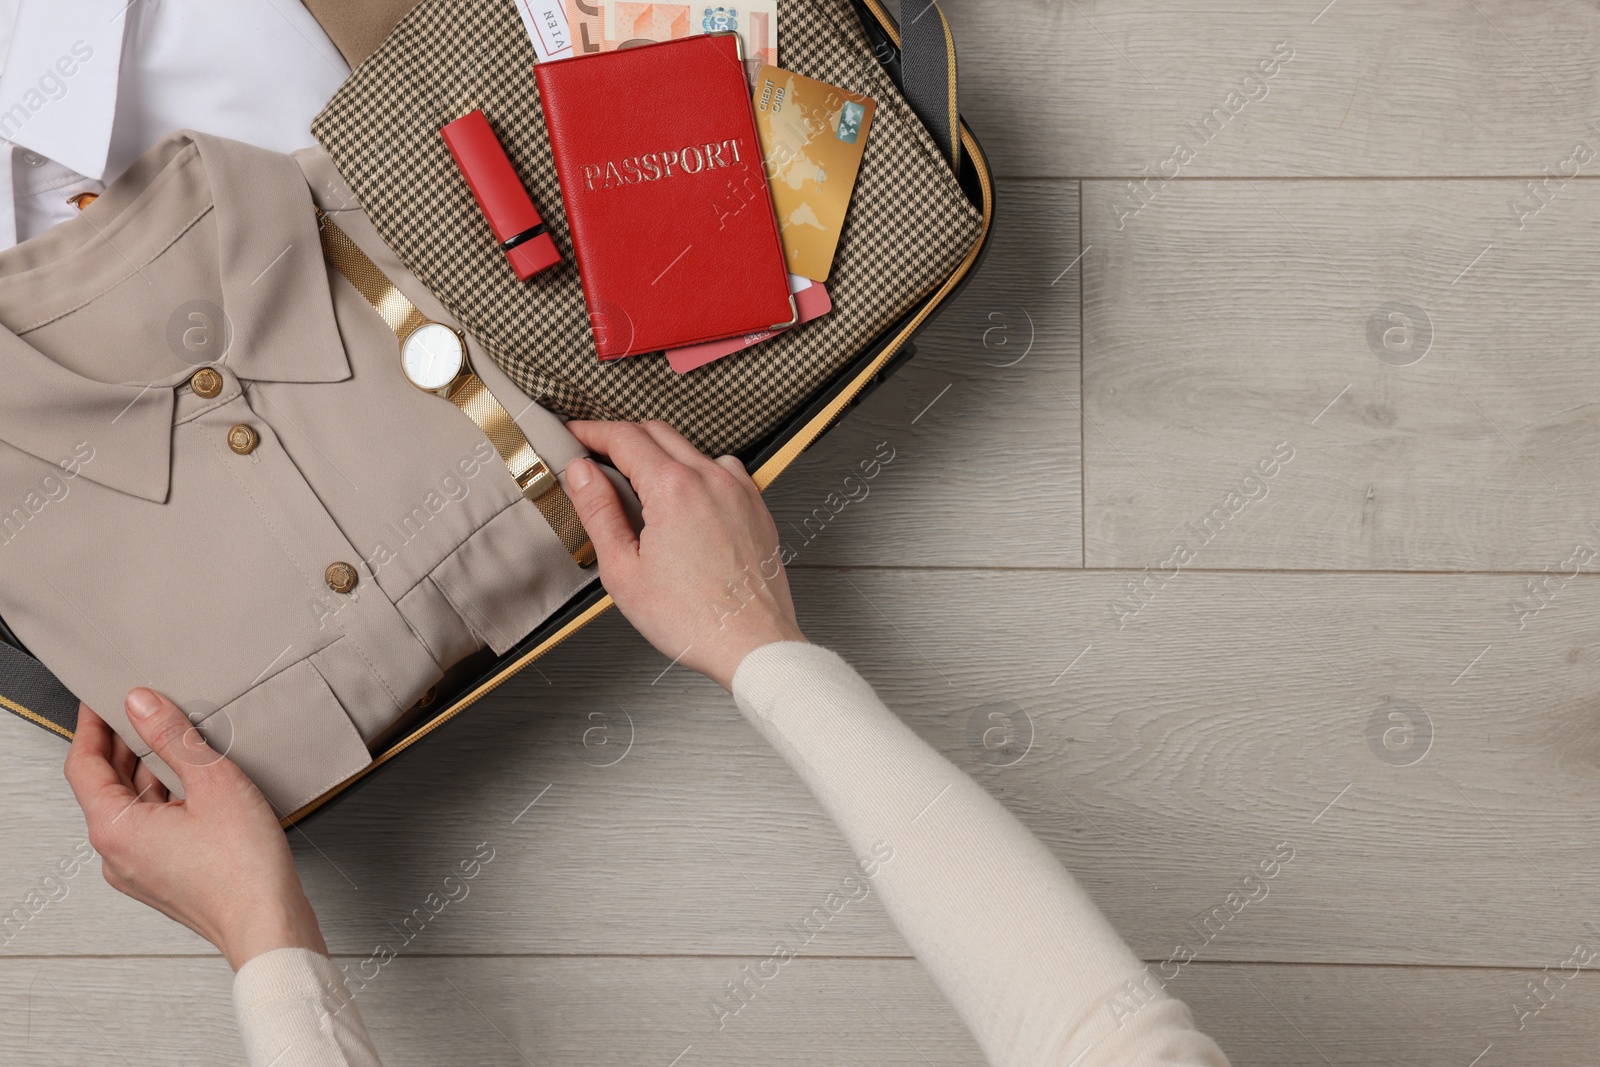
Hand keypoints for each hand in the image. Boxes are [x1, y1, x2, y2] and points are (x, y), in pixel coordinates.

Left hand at [63, 689, 327, 970]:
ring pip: (131, 808)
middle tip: (144, 712)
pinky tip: (194, 786)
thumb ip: (172, 736)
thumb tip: (142, 704)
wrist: (267, 925)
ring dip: (148, 772)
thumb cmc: (244, 869)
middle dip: (122, 746)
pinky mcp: (161, 878)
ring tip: (179, 744)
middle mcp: (116, 854)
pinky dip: (163, 800)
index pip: (83, 765)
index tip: (101, 702)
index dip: (91, 726)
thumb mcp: (213, 781)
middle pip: (105, 787)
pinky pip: (150, 829)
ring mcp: (137, 870)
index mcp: (115, 829)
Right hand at [564, 420, 805, 689]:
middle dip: (622, 438)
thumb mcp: (623, 570)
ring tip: (639, 486)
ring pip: (691, 449)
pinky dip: (696, 472)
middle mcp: (711, 478)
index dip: (591, 432)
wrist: (751, 645)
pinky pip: (722, 470)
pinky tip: (684, 502)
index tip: (574, 436)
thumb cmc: (693, 620)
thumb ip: (599, 512)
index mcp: (674, 489)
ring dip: (660, 454)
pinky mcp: (756, 506)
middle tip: (597, 458)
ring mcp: (739, 490)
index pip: (624, 437)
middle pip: (657, 432)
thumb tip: (581, 473)